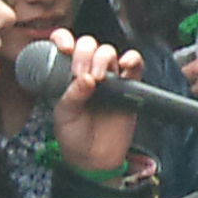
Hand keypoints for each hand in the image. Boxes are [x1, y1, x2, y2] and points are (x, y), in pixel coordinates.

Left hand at [47, 30, 146, 175]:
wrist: (95, 159)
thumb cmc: (74, 136)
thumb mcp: (63, 116)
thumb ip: (72, 96)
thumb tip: (85, 79)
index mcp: (66, 74)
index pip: (65, 45)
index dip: (64, 39)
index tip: (65, 50)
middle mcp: (87, 71)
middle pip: (89, 44)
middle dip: (85, 53)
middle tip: (82, 74)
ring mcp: (109, 78)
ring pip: (108, 52)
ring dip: (103, 58)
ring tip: (100, 78)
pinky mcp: (129, 86)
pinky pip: (135, 65)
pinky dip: (132, 60)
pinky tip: (125, 66)